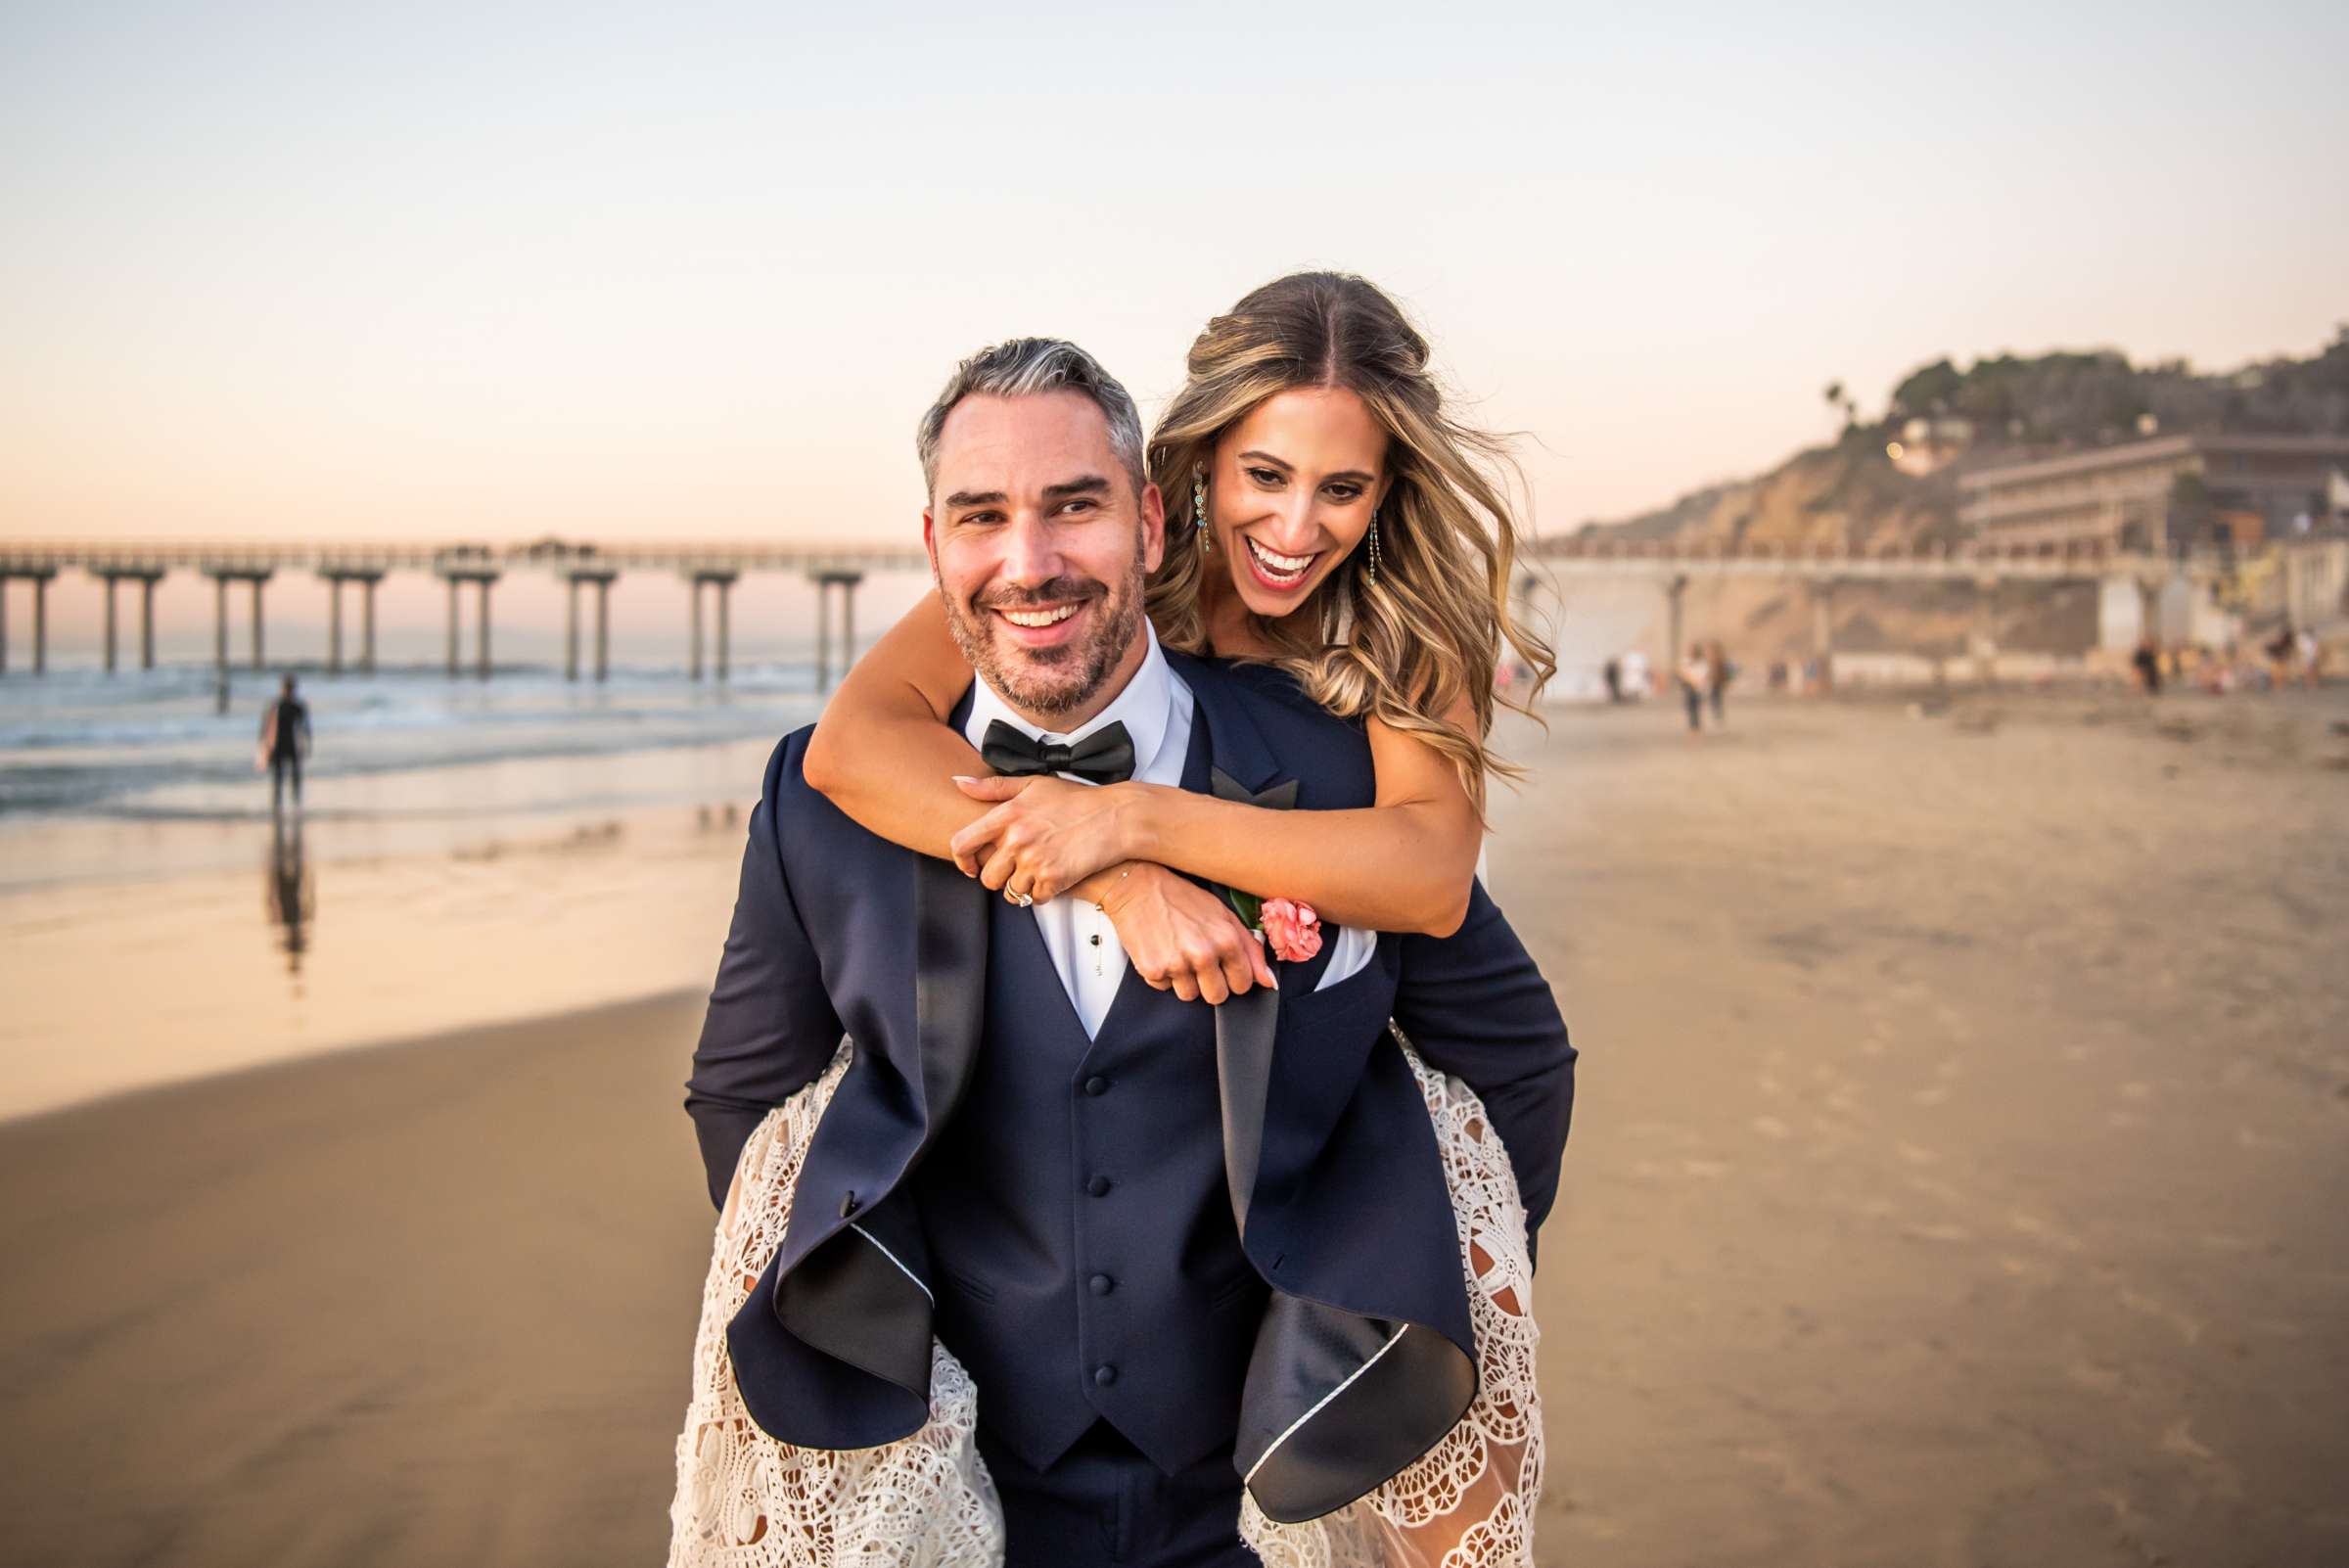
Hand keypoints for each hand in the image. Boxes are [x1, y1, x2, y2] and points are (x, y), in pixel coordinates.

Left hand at [949, 775, 1143, 904]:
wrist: (1116, 818)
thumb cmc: (1076, 801)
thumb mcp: (1034, 785)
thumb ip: (994, 787)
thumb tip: (958, 782)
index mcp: (1007, 814)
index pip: (962, 843)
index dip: (962, 860)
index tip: (971, 866)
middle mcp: (1017, 839)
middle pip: (988, 877)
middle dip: (1000, 878)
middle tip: (1018, 868)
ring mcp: (1035, 861)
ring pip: (1011, 892)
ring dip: (1022, 888)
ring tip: (1039, 872)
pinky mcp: (1054, 879)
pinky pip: (1035, 899)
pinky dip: (1043, 894)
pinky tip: (1055, 878)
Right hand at [1095, 863, 1275, 1004]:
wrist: (1137, 886)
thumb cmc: (1180, 897)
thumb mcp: (1223, 914)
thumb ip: (1250, 948)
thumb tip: (1268, 980)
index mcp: (1226, 940)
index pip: (1243, 984)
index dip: (1233, 977)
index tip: (1223, 967)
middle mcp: (1203, 954)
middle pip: (1217, 996)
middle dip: (1210, 983)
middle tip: (1197, 960)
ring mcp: (1177, 964)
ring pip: (1189, 996)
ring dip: (1183, 980)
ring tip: (1176, 952)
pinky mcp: (1153, 970)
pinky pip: (1163, 988)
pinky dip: (1161, 974)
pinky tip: (1160, 950)